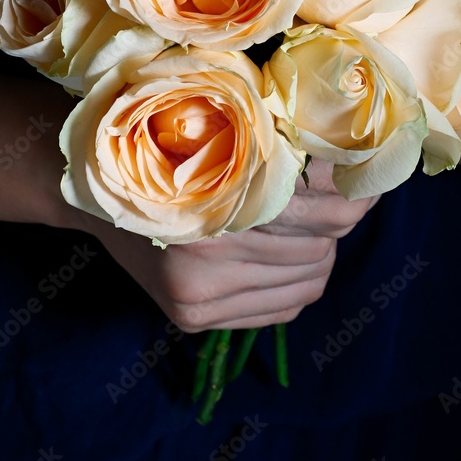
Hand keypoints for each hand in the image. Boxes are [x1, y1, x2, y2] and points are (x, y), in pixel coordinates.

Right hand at [86, 158, 377, 331]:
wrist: (99, 192)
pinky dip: (297, 284)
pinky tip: (288, 260)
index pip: (320, 216)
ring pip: (306, 284)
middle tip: (342, 200)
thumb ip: (281, 158)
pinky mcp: (190, 320)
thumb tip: (350, 166)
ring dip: (320, 255)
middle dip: (338, 225)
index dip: (350, 197)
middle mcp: (205, 262)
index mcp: (218, 206)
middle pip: (318, 252)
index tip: (361, 177)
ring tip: (311, 229)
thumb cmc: (172, 151)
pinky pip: (280, 310)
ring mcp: (196, 298)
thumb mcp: (227, 140)